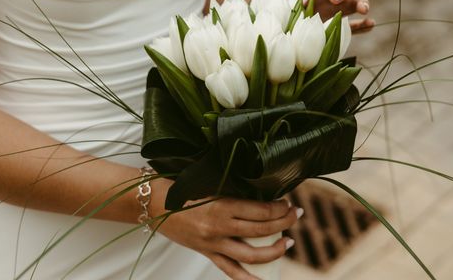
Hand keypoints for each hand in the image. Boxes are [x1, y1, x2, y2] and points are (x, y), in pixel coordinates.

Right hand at [157, 191, 300, 279]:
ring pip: (252, 254)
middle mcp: (220, 227)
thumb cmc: (184, 189)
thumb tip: (264, 192)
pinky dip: (249, 278)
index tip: (288, 202)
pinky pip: (232, 271)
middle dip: (284, 222)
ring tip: (287, 242)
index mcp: (222, 205)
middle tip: (297, 215)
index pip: (261, 210)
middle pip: (262, 229)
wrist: (155, 205)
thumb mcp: (211, 184)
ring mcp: (214, 244)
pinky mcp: (208, 254)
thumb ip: (234, 190)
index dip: (280, 208)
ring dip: (274, 250)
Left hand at [285, 0, 373, 33]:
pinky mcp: (338, 26)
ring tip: (364, 9)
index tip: (302, 0)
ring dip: (360, 4)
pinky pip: (354, 26)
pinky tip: (371, 24)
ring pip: (354, 2)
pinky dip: (363, 25)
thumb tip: (296, 1)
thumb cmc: (278, 5)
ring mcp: (336, 10)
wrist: (279, 19)